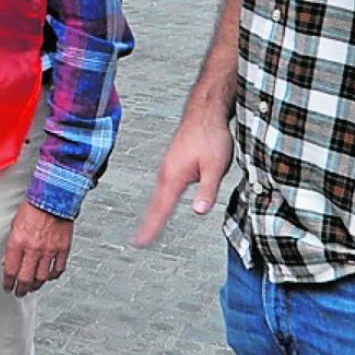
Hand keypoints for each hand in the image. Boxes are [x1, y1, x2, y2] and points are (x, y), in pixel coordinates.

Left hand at [3, 202, 74, 296]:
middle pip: (25, 278)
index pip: (10, 270)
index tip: (8, 287)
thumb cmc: (33, 208)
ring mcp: (49, 250)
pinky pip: (58, 269)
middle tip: (20, 292)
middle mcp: (33, 249)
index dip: (8, 282)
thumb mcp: (14, 225)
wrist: (53, 197)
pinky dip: (52, 276)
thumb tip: (6, 261)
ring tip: (33, 287)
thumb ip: (11, 245)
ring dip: (36, 285)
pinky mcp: (62, 249)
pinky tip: (49, 277)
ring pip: (41, 277)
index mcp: (18, 242)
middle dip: (21, 289)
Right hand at [134, 109, 233, 247]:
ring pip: (159, 196)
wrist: (206, 112)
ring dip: (153, 213)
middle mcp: (166, 173)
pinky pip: (163, 188)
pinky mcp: (173, 164)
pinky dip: (160, 200)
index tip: (139, 242)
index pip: (160, 209)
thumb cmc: (210, 136)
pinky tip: (162, 204)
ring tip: (148, 229)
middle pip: (155, 205)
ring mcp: (168, 167)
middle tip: (139, 242)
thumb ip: (207, 190)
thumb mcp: (215, 166)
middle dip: (147, 224)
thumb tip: (199, 212)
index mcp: (173, 176)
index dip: (150, 227)